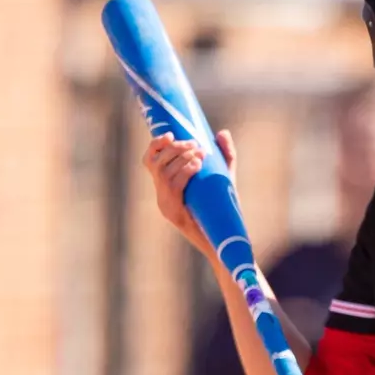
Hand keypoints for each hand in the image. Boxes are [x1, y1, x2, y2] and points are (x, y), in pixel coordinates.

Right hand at [141, 130, 236, 251]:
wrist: (224, 241)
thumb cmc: (224, 209)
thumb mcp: (224, 178)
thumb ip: (225, 156)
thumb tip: (222, 132)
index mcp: (166, 187)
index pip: (149, 161)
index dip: (156, 145)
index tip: (170, 134)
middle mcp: (161, 196)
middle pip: (157, 164)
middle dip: (175, 149)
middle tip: (195, 144)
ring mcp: (166, 206)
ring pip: (164, 173)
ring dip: (180, 158)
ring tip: (199, 153)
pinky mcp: (174, 214)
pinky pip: (173, 188)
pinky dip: (184, 172)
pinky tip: (197, 165)